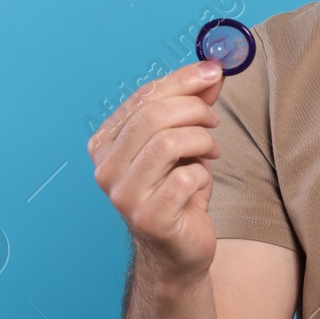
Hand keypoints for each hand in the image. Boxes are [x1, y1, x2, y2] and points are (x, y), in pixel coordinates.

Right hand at [87, 60, 225, 282]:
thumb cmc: (178, 191)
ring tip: (210, 150)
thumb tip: (211, 70)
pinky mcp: (148, 218)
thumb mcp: (185, 141)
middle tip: (213, 120)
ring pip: (168, 143)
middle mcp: (106, 168)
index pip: (143, 97)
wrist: (178, 248)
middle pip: (153, 116)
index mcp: (106, 143)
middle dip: (195, 110)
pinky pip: (185, 178)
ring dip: (201, 141)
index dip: (182, 80)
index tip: (213, 71)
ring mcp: (124, 195)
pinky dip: (202, 174)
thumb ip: (193, 104)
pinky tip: (200, 183)